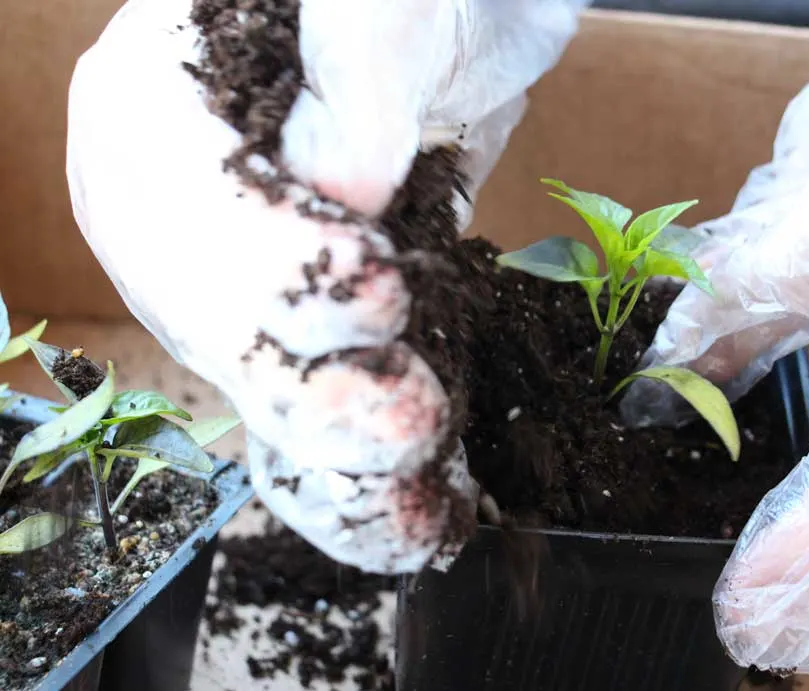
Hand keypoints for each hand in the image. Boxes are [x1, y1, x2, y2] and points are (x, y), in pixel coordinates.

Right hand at [66, 0, 585, 572]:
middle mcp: (171, 210)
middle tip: (407, 424)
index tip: (378, 296)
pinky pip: (308, 414)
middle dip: (311, 389)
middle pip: (214, 323)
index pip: (181, 202)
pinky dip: (355, 481)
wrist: (452, 24)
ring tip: (418, 508)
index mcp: (151, 100)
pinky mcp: (301, 331)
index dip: (270, 262)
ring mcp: (233, 283)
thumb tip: (347, 187)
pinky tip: (407, 524)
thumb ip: (357, 63)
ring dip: (340, 466)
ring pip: (264, 393)